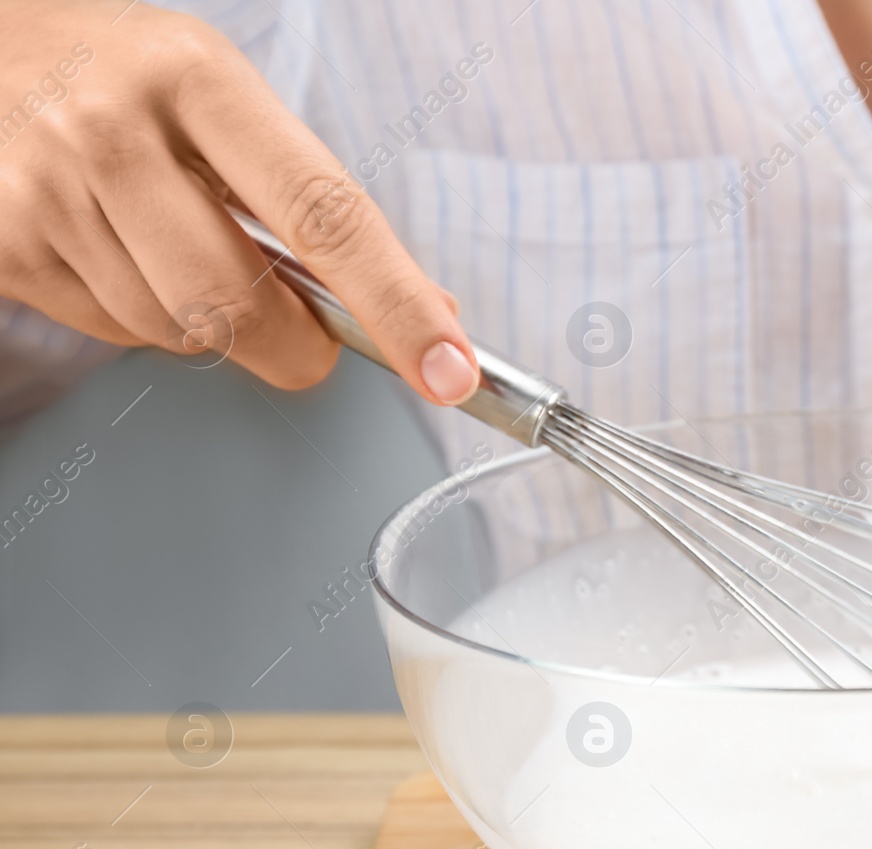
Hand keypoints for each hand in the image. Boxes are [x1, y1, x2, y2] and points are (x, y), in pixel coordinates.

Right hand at [0, 1, 477, 402]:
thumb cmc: (123, 78)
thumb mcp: (219, 96)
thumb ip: (309, 197)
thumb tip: (424, 307)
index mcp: (198, 78)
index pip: (323, 216)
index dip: (396, 304)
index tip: (447, 368)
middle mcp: (112, 129)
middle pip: (241, 303)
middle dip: (295, 344)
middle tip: (309, 333)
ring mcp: (45, 190)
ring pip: (177, 331)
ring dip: (206, 322)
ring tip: (173, 244)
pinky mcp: (3, 245)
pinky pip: (112, 332)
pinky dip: (139, 315)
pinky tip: (119, 251)